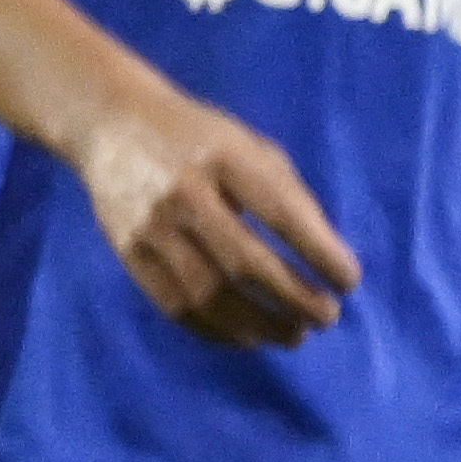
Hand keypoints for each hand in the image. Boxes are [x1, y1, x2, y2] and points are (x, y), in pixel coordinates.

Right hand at [74, 87, 360, 345]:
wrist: (112, 125)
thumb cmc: (198, 135)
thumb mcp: (249, 145)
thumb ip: (285, 192)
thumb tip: (323, 256)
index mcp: (224, 158)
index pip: (281, 214)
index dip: (319, 253)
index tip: (348, 282)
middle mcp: (184, 194)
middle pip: (244, 262)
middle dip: (294, 298)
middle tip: (327, 317)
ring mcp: (151, 227)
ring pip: (208, 294)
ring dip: (258, 324)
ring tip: (293, 335)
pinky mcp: (128, 253)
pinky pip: (174, 305)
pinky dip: (217, 330)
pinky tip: (247, 336)